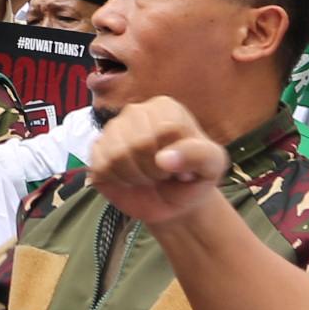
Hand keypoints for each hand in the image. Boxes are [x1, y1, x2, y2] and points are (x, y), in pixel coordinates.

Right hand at [88, 96, 231, 225]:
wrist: (172, 202)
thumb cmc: (193, 177)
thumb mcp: (212, 165)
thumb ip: (198, 155)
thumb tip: (164, 159)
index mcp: (165, 108)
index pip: (165, 130)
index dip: (175, 158)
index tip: (183, 166)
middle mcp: (135, 112)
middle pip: (138, 143)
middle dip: (154, 170)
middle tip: (162, 175)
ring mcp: (112, 130)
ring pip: (117, 156)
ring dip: (135, 178)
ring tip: (146, 177)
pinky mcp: (96, 150)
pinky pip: (100, 166)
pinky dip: (117, 181)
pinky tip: (128, 179)